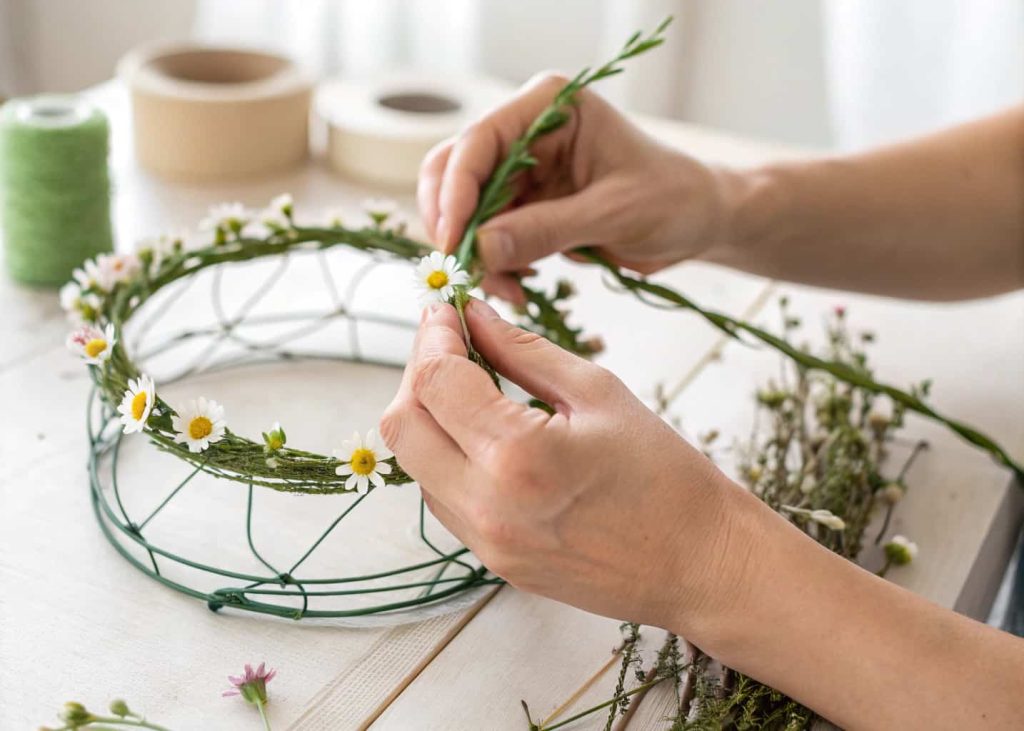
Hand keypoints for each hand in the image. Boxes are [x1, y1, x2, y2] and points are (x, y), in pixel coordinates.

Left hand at [380, 298, 759, 631]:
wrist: (701, 565)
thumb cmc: (666, 475)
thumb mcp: (598, 393)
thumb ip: (523, 351)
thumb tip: (472, 316)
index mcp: (518, 456)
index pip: (435, 381)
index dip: (432, 336)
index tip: (446, 311)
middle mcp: (487, 506)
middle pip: (403, 425)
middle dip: (418, 372)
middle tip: (450, 343)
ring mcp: (485, 543)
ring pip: (414, 464)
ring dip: (428, 415)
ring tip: (469, 384)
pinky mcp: (491, 562)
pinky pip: (441, 497)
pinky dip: (446, 455)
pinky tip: (483, 433)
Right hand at [417, 73, 732, 300]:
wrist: (698, 220)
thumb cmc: (673, 199)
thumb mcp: (613, 213)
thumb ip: (546, 229)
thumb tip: (481, 248)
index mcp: (550, 108)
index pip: (479, 141)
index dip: (457, 192)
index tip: (455, 241)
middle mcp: (526, 132)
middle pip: (455, 173)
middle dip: (457, 226)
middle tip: (469, 273)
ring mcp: (522, 171)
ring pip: (466, 212)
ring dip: (477, 255)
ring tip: (508, 291)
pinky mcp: (525, 206)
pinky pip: (488, 237)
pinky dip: (494, 266)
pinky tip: (520, 286)